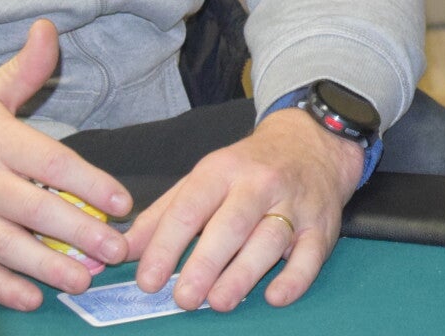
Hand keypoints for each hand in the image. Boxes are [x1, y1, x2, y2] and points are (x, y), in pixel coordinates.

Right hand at [0, 20, 132, 310]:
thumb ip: (26, 69)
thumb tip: (48, 28)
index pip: (51, 164)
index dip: (89, 184)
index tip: (124, 202)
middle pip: (34, 210)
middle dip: (77, 233)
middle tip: (117, 250)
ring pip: (5, 245)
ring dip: (45, 267)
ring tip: (84, 280)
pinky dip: (1, 288)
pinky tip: (32, 300)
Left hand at [124, 103, 362, 311]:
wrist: (313, 142)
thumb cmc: (248, 169)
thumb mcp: (203, 179)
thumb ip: (163, 215)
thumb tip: (122, 252)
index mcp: (223, 171)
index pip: (190, 209)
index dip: (166, 246)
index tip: (148, 280)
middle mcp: (260, 184)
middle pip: (232, 224)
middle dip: (206, 263)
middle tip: (183, 298)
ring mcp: (295, 204)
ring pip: (270, 239)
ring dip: (244, 273)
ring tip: (219, 302)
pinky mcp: (321, 225)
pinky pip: (312, 253)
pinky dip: (296, 277)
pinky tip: (276, 296)